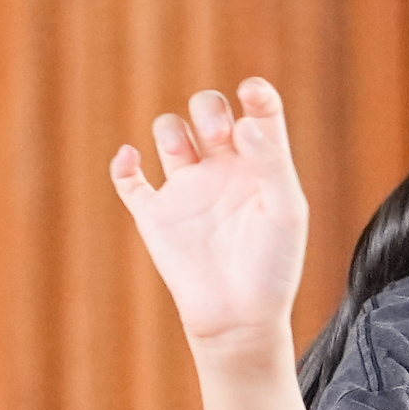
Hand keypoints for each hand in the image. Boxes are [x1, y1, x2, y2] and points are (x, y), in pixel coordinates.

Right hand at [110, 79, 308, 359]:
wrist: (239, 317)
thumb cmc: (272, 266)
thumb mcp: (285, 212)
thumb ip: (271, 162)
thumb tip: (245, 122)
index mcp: (260, 164)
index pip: (258, 111)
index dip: (255, 93)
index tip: (252, 92)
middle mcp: (222, 169)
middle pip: (207, 110)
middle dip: (208, 110)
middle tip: (218, 137)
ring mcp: (186, 189)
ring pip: (168, 132)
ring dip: (171, 128)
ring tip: (185, 152)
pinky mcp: (155, 214)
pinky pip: (129, 179)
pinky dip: (123, 164)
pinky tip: (132, 160)